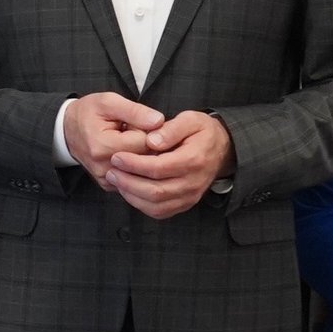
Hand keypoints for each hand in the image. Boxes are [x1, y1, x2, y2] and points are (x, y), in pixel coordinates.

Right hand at [63, 92, 161, 178]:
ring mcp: (107, 180)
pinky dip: (135, 165)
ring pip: (142, 170)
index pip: (145, 142)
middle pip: (146, 158)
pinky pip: (134, 177)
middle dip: (146, 142)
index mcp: (104, 147)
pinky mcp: (109, 185)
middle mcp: (105, 168)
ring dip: (141, 154)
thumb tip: (159, 121)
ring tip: (128, 140)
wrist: (68, 130)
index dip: (148, 129)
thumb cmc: (89, 113)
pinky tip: (126, 152)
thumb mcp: (109, 102)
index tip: (138, 121)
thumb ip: (135, 111)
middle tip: (133, 130)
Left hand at [105, 110, 233, 219]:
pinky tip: (129, 191)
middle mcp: (193, 183)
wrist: (221, 149)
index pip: (158, 168)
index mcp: (193, 160)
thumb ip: (171, 129)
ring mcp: (190, 197)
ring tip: (116, 180)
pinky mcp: (185, 204)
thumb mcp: (190, 119)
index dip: (134, 164)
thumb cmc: (202, 132)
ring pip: (156, 205)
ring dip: (131, 195)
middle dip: (128, 182)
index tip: (117, 156)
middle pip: (155, 191)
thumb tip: (151, 141)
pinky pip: (160, 212)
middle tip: (111, 171)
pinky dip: (140, 204)